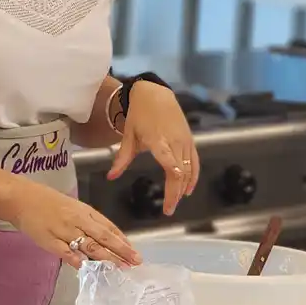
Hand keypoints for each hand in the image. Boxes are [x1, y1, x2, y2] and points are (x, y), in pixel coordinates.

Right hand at [10, 180, 140, 268]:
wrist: (22, 198)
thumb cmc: (48, 202)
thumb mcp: (74, 207)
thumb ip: (89, 223)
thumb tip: (106, 239)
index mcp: (85, 211)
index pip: (109, 227)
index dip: (123, 240)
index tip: (134, 252)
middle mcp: (78, 220)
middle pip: (103, 237)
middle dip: (121, 250)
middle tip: (135, 262)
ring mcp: (64, 230)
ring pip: (89, 245)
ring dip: (106, 257)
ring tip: (118, 267)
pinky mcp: (49, 240)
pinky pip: (66, 252)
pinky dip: (77, 260)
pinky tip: (87, 268)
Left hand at [107, 81, 198, 215]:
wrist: (155, 93)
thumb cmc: (139, 114)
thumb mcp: (128, 136)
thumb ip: (122, 159)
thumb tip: (110, 177)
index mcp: (158, 140)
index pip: (170, 164)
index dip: (173, 182)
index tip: (171, 200)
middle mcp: (175, 142)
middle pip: (181, 172)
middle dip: (176, 193)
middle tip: (168, 210)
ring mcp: (185, 141)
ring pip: (190, 169)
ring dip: (184, 187)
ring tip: (175, 202)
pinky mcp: (190, 140)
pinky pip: (195, 162)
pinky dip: (193, 177)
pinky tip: (188, 190)